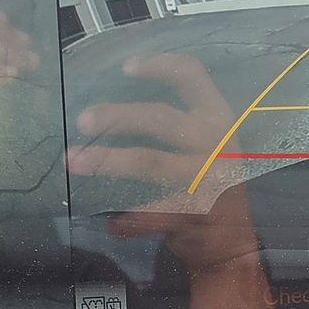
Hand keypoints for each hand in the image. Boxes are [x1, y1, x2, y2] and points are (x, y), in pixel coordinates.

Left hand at [67, 53, 255, 272]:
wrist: (233, 243)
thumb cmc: (209, 186)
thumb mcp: (202, 147)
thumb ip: (170, 127)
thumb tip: (107, 113)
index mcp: (217, 120)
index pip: (192, 76)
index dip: (159, 65)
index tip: (125, 66)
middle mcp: (216, 144)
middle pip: (161, 118)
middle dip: (118, 117)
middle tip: (83, 120)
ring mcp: (208, 178)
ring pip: (152, 162)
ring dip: (109, 161)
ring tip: (75, 161)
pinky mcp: (196, 212)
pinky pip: (152, 212)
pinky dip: (127, 221)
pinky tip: (112, 225)